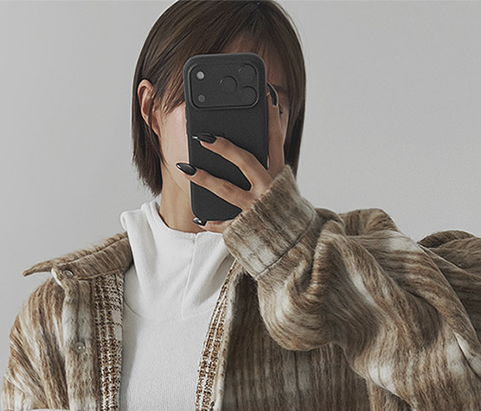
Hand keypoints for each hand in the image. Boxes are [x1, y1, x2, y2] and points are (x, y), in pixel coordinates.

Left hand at [182, 83, 288, 233]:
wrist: (294, 245)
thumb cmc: (282, 210)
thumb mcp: (282, 186)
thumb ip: (268, 166)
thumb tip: (248, 146)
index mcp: (278, 175)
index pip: (274, 140)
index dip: (270, 117)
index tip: (264, 96)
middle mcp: (268, 189)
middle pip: (245, 161)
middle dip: (223, 147)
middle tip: (203, 136)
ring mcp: (255, 209)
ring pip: (227, 190)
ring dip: (205, 178)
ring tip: (186, 168)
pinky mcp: (246, 227)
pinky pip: (225, 224)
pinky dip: (212, 222)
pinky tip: (199, 217)